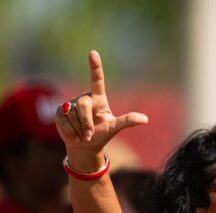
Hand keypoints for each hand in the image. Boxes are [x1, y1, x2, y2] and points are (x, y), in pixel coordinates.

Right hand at [55, 51, 147, 167]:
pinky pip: (63, 119)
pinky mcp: (60, 111)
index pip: (97, 80)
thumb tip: (145, 119)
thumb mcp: (114, 127)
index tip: (93, 53)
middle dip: (86, 122)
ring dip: (78, 129)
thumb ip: (127, 121)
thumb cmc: (102, 134)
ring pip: (72, 114)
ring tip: (83, 134)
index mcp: (99, 98)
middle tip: (89, 135)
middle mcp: (84, 98)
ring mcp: (70, 104)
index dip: (95, 66)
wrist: (85, 145)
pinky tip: (74, 134)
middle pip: (82, 105)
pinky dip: (70, 131)